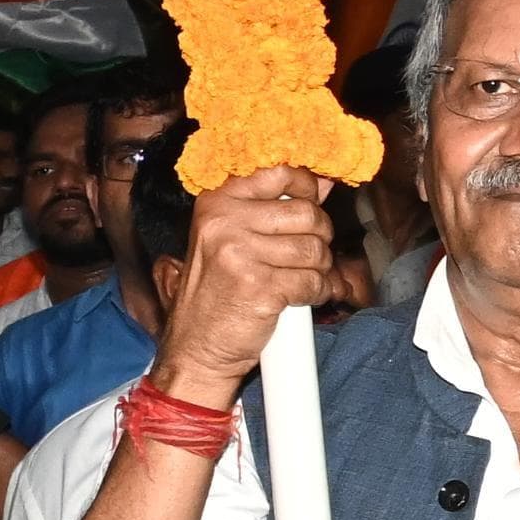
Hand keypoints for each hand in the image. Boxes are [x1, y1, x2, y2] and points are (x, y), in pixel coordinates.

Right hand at [155, 165, 338, 411]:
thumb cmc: (217, 293)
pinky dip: (318, 293)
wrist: (196, 348)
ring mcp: (240, 254)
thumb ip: (273, 209)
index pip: (279, 172)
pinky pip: (314, 282)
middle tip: (307, 256)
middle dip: (319, 238)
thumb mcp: (231, 239)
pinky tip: (303, 299)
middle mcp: (224, 222)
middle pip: (308, 213)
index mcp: (216, 202)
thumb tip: (323, 184)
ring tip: (302, 280)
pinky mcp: (260, 288)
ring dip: (320, 270)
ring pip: (315, 250)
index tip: (311, 204)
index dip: (307, 187)